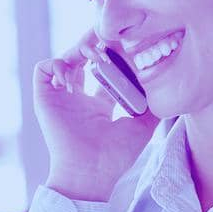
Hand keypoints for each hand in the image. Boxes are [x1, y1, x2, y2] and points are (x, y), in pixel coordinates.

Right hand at [35, 30, 159, 200]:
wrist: (91, 172)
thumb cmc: (115, 157)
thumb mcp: (142, 127)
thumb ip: (154, 107)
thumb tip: (168, 89)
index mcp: (100, 105)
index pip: (105, 71)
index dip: (113, 56)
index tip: (125, 48)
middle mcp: (79, 99)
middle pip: (84, 60)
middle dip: (95, 44)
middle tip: (108, 39)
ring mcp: (62, 98)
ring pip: (64, 59)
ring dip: (78, 49)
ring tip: (93, 53)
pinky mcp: (45, 99)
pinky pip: (44, 70)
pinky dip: (57, 64)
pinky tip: (74, 76)